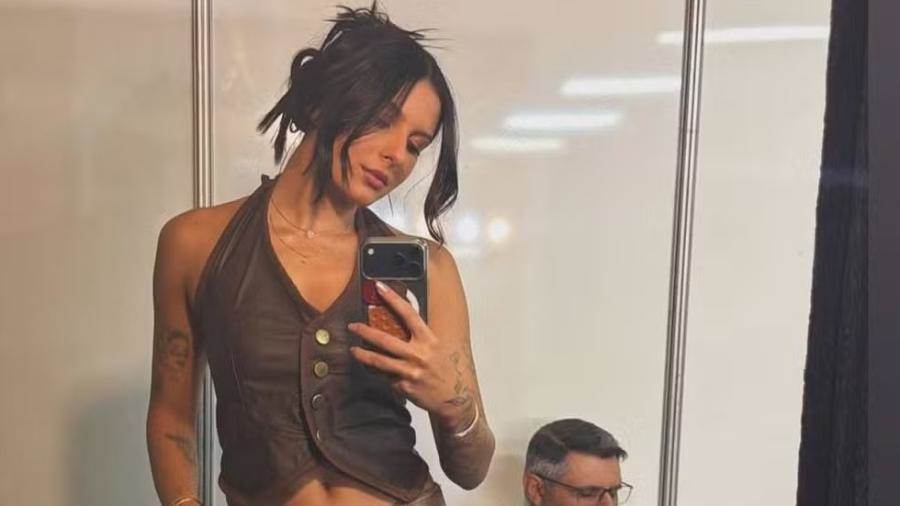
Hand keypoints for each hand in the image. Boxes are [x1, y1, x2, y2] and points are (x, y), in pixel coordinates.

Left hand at [349, 281, 475, 430]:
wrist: (454, 397)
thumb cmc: (444, 369)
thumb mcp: (435, 348)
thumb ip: (418, 338)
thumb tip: (396, 325)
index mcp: (428, 340)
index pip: (408, 314)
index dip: (393, 299)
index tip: (379, 287)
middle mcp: (419, 354)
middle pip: (385, 340)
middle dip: (365, 332)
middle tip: (352, 326)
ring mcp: (411, 371)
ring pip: (379, 361)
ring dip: (363, 354)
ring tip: (353, 350)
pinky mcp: (405, 387)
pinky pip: (387, 377)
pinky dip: (381, 374)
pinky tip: (376, 371)